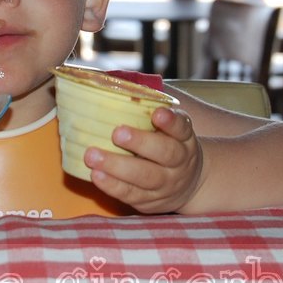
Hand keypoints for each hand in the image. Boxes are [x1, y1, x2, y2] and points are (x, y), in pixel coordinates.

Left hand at [85, 107, 202, 213]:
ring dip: (117, 167)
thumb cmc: (168, 143)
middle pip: (165, 153)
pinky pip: (132, 195)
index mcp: (184, 138)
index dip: (171, 122)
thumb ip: (147, 107)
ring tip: (92, 155)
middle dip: (140, 143)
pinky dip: (112, 186)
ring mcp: (166, 184)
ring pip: (145, 177)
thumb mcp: (169, 127)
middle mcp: (179, 162)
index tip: (157, 113)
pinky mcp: (150, 202)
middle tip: (117, 133)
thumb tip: (111, 81)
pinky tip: (96, 175)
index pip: (182, 128)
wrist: (189, 182)